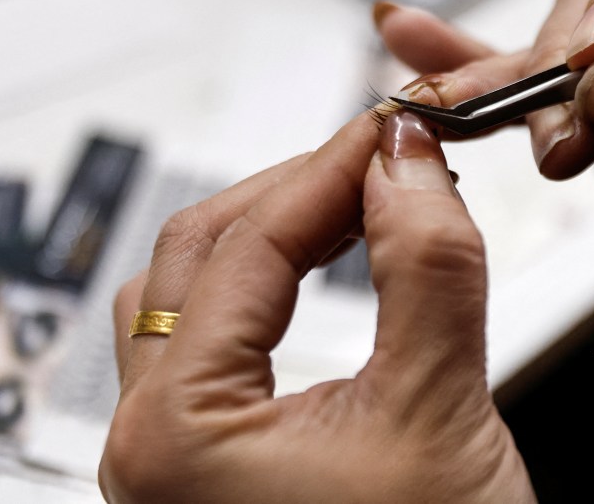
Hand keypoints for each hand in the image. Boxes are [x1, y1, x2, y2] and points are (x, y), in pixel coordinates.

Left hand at [99, 112, 534, 502]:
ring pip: (199, 292)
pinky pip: (220, 338)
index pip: (244, 243)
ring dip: (278, 231)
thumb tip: (412, 164)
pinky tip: (328, 263)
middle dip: (297, 189)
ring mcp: (175, 457)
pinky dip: (275, 282)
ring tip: (361, 199)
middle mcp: (152, 446)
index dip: (329, 168)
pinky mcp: (214, 464)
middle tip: (383, 158)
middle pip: (197, 253)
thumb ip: (427, 269)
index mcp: (176, 435)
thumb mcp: (441, 411)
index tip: (396, 130)